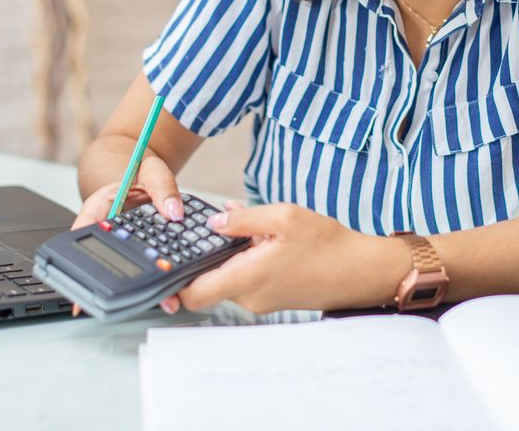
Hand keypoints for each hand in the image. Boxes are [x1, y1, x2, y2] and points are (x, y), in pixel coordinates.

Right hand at [69, 151, 184, 315]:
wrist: (146, 173)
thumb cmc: (142, 171)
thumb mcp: (153, 171)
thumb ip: (163, 188)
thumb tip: (173, 211)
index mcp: (100, 207)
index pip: (84, 234)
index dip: (80, 263)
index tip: (85, 285)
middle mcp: (106, 228)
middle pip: (104, 259)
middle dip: (114, 284)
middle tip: (126, 303)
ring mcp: (121, 241)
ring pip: (125, 268)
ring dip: (138, 287)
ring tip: (158, 301)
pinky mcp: (137, 249)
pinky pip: (142, 266)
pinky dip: (154, 278)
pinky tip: (168, 292)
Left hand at [161, 202, 389, 315]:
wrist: (361, 270)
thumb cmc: (328, 244)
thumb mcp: (284, 217)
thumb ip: (243, 219)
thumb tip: (213, 223)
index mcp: (247, 278)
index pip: (193, 295)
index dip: (171, 284)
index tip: (158, 268)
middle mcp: (249, 296)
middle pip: (206, 283)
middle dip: (200, 258)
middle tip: (194, 231)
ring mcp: (260, 300)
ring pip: (226, 279)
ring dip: (224, 256)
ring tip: (237, 225)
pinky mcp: (271, 297)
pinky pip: (244, 279)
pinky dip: (242, 260)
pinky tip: (258, 237)